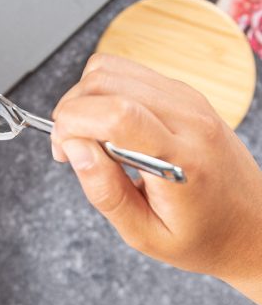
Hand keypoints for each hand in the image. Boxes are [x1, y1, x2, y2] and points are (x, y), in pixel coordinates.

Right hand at [50, 54, 261, 304]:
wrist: (252, 224)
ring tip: (88, 135)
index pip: (117, 113)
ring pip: (110, 68)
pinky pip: (126, 72)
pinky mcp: (183, 92)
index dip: (73, 122)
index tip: (62, 150)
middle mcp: (188, 117)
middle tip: (70, 148)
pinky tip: (108, 124)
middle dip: (70, 110)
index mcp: (182, 159)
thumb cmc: (202, 236)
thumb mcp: (145, 235)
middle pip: (105, 81)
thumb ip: (104, 192)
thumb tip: (73, 147)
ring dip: (84, 98)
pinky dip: (103, 92)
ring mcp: (187, 98)